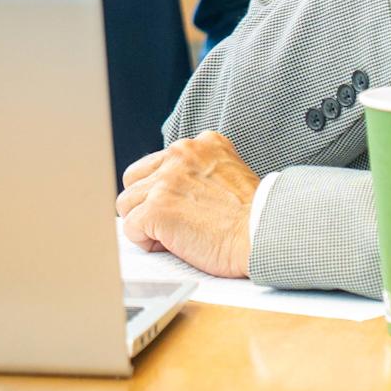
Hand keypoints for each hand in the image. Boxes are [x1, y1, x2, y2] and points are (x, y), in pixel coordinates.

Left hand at [115, 130, 258, 278]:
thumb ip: (200, 172)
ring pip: (126, 203)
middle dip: (145, 203)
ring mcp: (165, 180)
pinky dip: (145, 242)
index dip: (163, 191)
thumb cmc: (253, 217)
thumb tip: (172, 192)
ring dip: (144, 223)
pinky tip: (172, 245)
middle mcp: (180, 154)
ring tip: (172, 236)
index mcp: (200, 144)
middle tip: (170, 223)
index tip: (181, 208)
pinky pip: (130, 228)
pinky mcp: (156, 208)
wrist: (263, 235)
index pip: (157, 163)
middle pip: (134, 179)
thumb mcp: (229, 174)